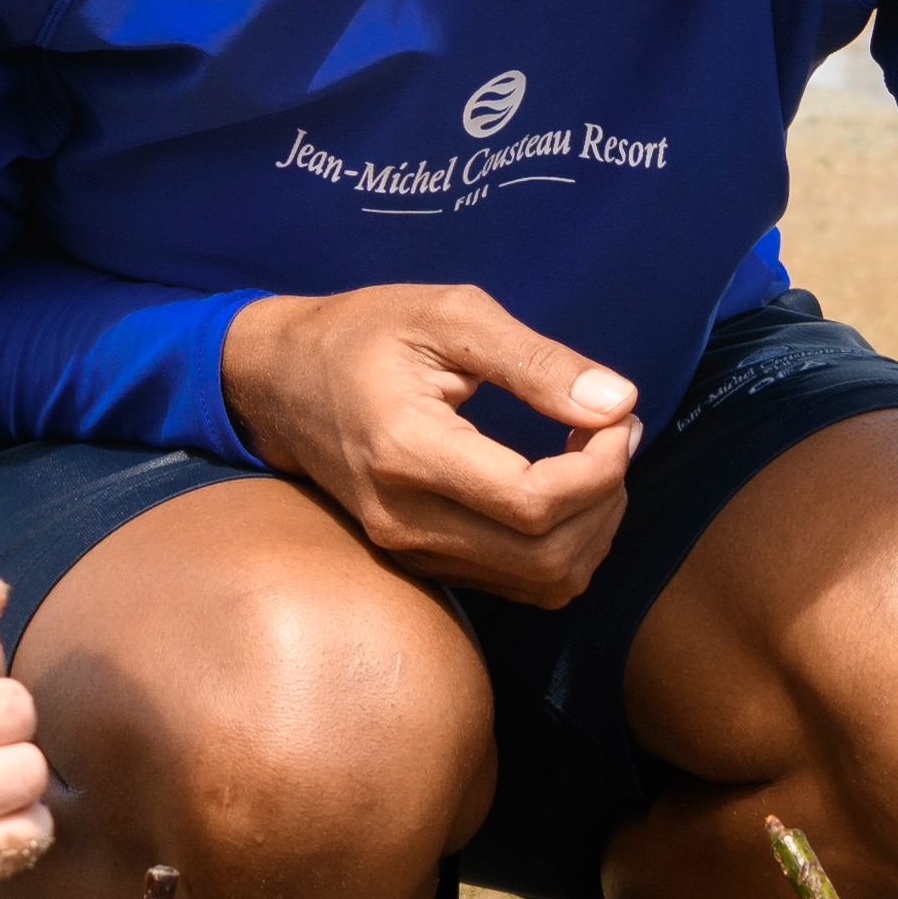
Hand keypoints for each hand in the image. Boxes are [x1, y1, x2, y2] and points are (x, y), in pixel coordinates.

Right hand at [220, 285, 642, 607]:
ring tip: (594, 458)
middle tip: (614, 433)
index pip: (534, 503)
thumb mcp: (449, 315)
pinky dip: (564, 544)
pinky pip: (519, 583)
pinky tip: (563, 486)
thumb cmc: (363, 334)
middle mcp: (405, 519)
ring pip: (542, 582)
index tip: (616, 417)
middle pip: (547, 558)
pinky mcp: (420, 562)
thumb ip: (536, 361)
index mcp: (408, 451)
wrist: (279, 384)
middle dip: (607, 499)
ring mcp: (409, 550)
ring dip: (593, 528)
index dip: (600, 469)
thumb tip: (618, 402)